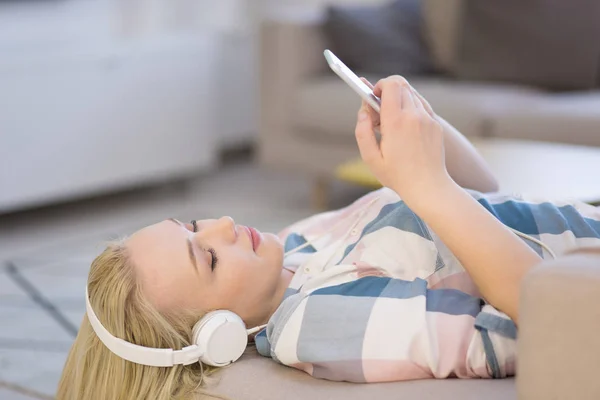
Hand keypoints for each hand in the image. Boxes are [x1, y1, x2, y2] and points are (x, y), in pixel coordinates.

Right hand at [355, 76, 450, 204]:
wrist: (429, 187)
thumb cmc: (398, 176)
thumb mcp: (371, 159)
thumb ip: (362, 132)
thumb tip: (363, 112)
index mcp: (396, 122)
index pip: (390, 85)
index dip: (379, 86)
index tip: (372, 97)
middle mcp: (414, 116)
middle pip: (401, 85)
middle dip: (386, 92)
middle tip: (379, 114)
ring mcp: (428, 119)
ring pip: (411, 94)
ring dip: (399, 101)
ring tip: (392, 123)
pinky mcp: (436, 125)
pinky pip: (421, 106)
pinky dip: (411, 109)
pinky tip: (405, 128)